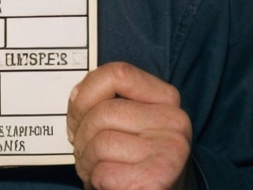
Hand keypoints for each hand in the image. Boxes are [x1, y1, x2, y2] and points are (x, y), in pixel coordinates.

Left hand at [67, 62, 192, 189]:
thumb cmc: (135, 159)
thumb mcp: (128, 120)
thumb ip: (108, 99)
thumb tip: (77, 96)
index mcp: (165, 98)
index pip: (117, 74)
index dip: (86, 93)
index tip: (77, 115)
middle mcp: (174, 121)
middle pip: (104, 112)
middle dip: (81, 134)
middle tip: (81, 149)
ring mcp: (170, 150)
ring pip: (101, 143)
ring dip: (86, 160)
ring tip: (92, 167)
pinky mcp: (158, 179)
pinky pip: (104, 172)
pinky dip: (95, 179)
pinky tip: (105, 183)